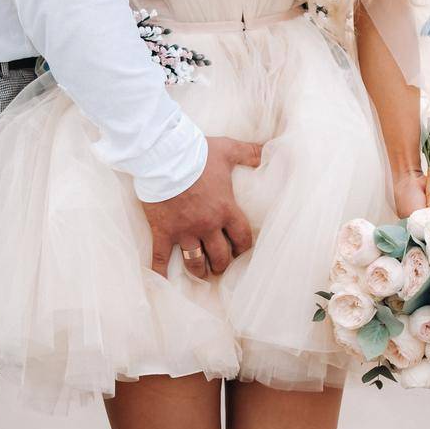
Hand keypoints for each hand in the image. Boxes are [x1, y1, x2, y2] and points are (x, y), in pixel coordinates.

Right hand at [142, 136, 262, 278]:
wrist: (163, 155)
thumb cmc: (196, 153)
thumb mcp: (227, 149)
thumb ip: (249, 152)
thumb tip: (269, 148)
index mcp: (225, 209)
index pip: (242, 237)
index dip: (243, 248)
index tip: (241, 252)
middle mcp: (207, 225)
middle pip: (220, 255)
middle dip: (222, 263)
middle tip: (220, 265)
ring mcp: (185, 231)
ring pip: (195, 262)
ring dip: (199, 270)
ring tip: (200, 273)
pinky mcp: (164, 232)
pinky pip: (161, 257)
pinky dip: (160, 270)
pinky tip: (161, 280)